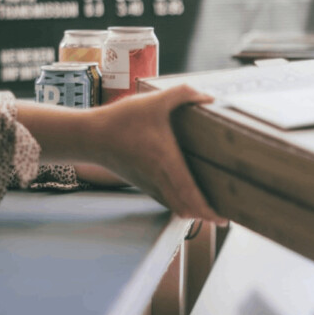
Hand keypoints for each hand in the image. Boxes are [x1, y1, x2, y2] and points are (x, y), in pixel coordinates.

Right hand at [90, 85, 227, 225]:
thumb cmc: (121, 120)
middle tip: (223, 219)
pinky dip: (179, 204)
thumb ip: (183, 94)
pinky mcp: (142, 183)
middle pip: (186, 208)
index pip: (190, 194)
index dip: (207, 210)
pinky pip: (166, 200)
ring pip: (175, 206)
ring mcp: (150, 184)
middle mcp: (160, 178)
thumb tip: (209, 98)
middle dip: (206, 216)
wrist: (89, 137)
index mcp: (166, 162)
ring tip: (211, 210)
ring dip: (193, 211)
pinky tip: (187, 198)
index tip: (223, 219)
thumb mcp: (154, 101)